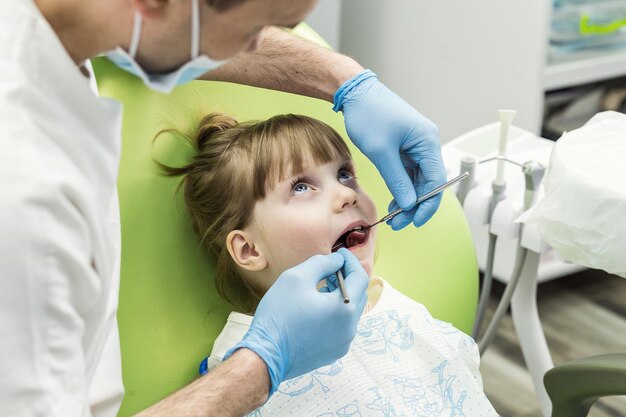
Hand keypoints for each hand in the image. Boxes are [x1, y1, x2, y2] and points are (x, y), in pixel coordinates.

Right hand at [224, 248, 368, 397]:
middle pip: (359, 295)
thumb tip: (337, 261)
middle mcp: (350, 328)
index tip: (340, 253)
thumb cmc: (279, 315)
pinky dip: (335, 312)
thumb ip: (322, 263)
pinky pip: (342, 326)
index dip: (351, 261)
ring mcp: (343, 343)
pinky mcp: (333, 352)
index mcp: (345, 309)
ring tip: (322, 286)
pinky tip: (317, 307)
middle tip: (330, 267)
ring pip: (350, 311)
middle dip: (348, 277)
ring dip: (341, 295)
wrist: (265, 356)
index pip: (360, 278)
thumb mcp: (297, 277)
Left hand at [333, 70, 446, 228]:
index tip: (415, 220)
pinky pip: (407, 174)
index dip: (428, 204)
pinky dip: (401, 189)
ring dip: (408, 200)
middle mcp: (425, 145)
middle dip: (416, 205)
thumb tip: (409, 204)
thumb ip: (397, 179)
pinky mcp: (404, 149)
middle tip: (400, 223)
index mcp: (427, 142)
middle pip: (429, 183)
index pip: (436, 180)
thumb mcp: (381, 151)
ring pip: (418, 181)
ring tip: (394, 217)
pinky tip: (394, 202)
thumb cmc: (369, 114)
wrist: (355, 93)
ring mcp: (415, 147)